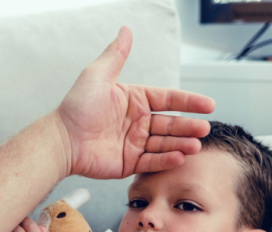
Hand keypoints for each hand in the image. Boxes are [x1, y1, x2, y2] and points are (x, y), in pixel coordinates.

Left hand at [54, 26, 214, 178]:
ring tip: (195, 144)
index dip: (188, 102)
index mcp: (134, 101)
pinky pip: (150, 162)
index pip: (168, 99)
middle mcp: (136, 122)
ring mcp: (133, 143)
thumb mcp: (98, 75)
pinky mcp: (127, 163)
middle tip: (204, 129)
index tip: (208, 104)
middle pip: (169, 123)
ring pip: (163, 143)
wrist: (63, 140)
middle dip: (188, 126)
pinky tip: (179, 156)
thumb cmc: (77, 107)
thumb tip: (126, 29)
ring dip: (181, 144)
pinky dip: (166, 160)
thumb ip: (116, 55)